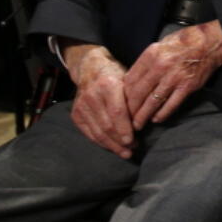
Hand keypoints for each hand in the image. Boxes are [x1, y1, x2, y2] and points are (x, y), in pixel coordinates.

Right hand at [64, 41, 134, 158]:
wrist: (90, 69)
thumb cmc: (116, 74)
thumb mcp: (128, 79)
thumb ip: (134, 98)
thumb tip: (146, 119)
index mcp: (108, 85)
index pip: (117, 112)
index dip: (125, 129)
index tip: (133, 141)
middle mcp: (92, 96)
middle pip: (107, 125)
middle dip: (120, 141)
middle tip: (133, 149)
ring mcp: (82, 106)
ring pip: (98, 132)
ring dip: (112, 145)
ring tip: (125, 152)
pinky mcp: (75, 114)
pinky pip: (89, 133)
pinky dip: (101, 142)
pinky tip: (112, 147)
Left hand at [123, 20, 221, 128]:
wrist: (209, 42)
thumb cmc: (183, 42)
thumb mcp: (159, 45)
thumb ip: (146, 62)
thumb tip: (132, 80)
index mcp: (151, 54)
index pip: (130, 79)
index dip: (123, 94)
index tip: (120, 103)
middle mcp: (161, 66)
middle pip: (138, 93)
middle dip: (130, 109)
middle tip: (125, 119)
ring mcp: (175, 78)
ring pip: (152, 102)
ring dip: (143, 116)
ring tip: (137, 124)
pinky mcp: (187, 86)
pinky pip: (171, 105)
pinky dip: (162, 114)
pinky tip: (156, 119)